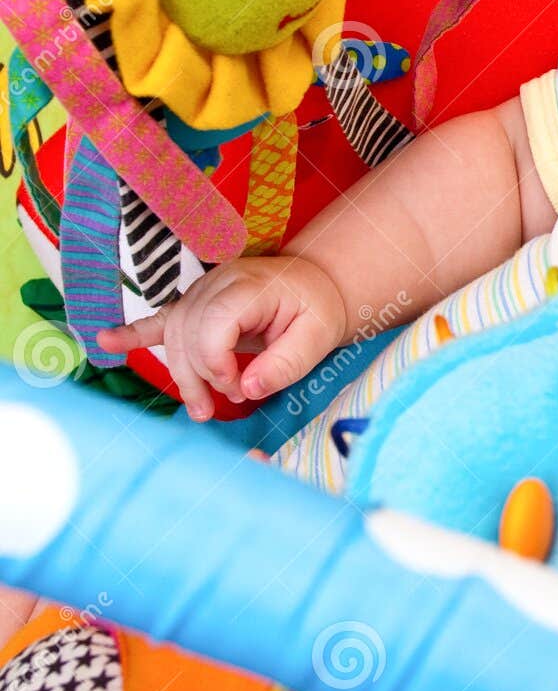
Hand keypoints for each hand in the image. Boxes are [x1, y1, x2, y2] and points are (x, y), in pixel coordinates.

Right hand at [97, 256, 346, 420]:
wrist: (317, 283)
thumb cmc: (318, 308)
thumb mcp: (318, 336)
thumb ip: (286, 363)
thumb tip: (249, 389)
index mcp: (250, 285)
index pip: (213, 326)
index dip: (217, 364)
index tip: (240, 388)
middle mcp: (218, 282)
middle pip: (188, 334)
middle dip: (203, 376)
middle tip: (230, 400)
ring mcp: (203, 290)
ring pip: (174, 335)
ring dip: (182, 374)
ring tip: (199, 408)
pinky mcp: (195, 302)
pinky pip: (161, 317)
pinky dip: (133, 333)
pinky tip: (105, 341)